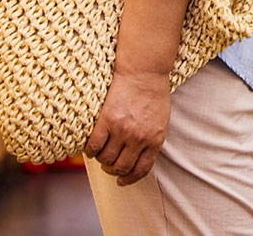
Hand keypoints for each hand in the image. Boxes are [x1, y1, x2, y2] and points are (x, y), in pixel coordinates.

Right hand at [86, 70, 170, 185]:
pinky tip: (90, 149)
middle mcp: (138, 138)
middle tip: (108, 166)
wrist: (144, 72)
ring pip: (106, 159)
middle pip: (121, 167)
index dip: (129, 179)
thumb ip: (152, 141)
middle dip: (113, 171)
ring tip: (100, 155)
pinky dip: (90, 152)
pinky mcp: (106, 120)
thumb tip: (140, 159)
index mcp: (154, 140)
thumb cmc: (154, 95)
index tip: (121, 181)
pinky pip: (94, 146)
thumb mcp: (161, 122)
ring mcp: (122, 130)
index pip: (140, 170)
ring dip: (101, 161)